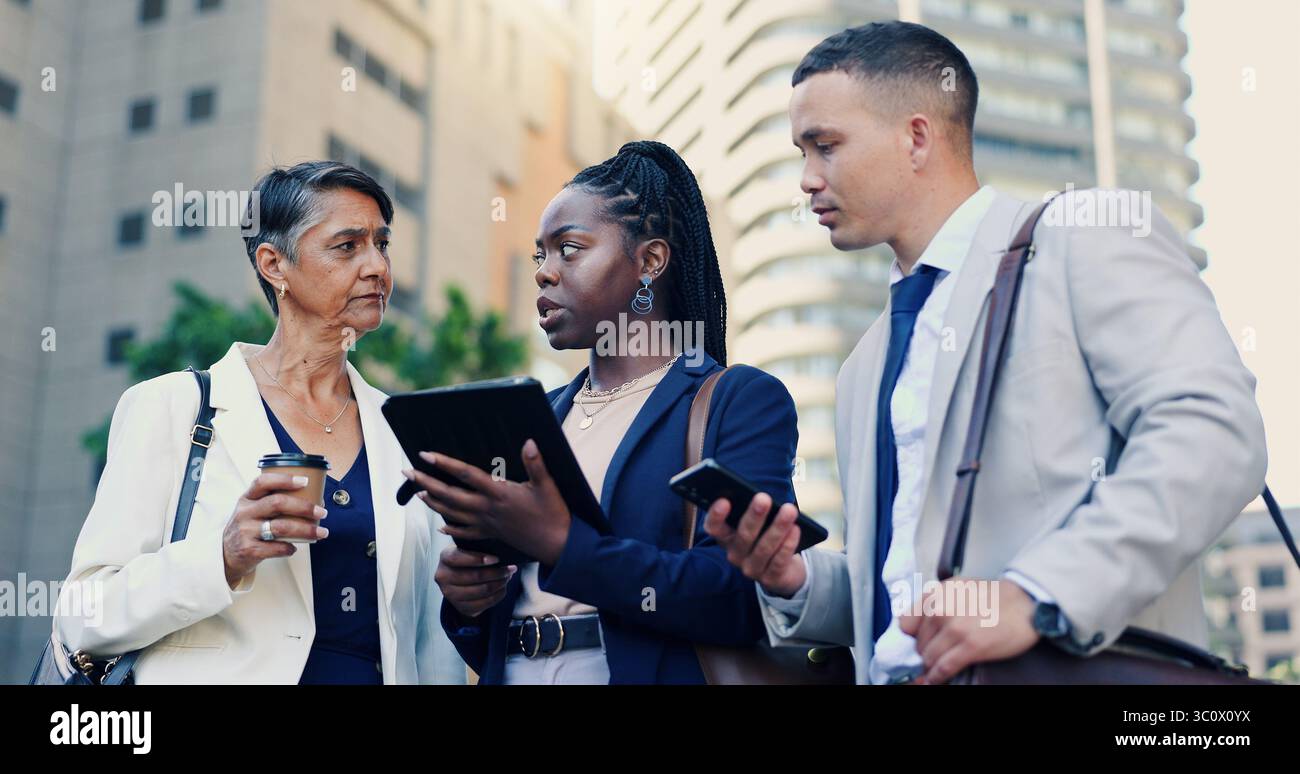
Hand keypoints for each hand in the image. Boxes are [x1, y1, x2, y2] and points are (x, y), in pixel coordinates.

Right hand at [223, 473, 328, 588]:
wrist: (224, 555)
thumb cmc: (247, 528)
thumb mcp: (252, 510)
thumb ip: (274, 503)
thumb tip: (315, 501)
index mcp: (247, 498)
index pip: (263, 482)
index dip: (284, 479)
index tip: (305, 481)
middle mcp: (245, 512)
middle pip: (278, 503)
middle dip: (304, 507)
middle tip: (322, 512)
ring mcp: (246, 531)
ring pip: (281, 527)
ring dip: (306, 529)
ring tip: (321, 532)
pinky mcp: (249, 550)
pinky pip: (276, 547)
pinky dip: (289, 548)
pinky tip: (294, 547)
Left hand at [403, 439, 571, 565]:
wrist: (556, 545)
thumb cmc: (553, 514)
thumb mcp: (547, 485)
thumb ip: (535, 463)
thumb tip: (528, 441)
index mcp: (498, 493)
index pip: (465, 474)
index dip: (444, 463)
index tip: (425, 454)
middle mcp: (487, 508)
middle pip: (449, 494)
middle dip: (426, 483)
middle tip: (407, 472)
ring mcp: (486, 523)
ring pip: (452, 513)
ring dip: (432, 502)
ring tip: (417, 492)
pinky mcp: (490, 534)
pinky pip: (464, 532)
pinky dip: (450, 528)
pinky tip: (441, 525)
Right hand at [435, 546, 516, 618]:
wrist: (459, 577)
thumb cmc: (469, 558)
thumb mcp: (469, 548)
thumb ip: (480, 547)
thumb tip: (503, 552)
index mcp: (445, 557)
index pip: (459, 558)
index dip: (479, 559)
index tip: (497, 559)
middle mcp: (443, 577)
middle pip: (474, 576)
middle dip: (496, 573)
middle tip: (510, 569)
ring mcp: (450, 594)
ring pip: (481, 591)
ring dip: (499, 584)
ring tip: (508, 577)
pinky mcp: (460, 607)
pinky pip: (484, 603)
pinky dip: (497, 595)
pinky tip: (503, 588)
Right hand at [703, 492, 805, 597]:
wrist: (783, 571)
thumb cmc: (766, 537)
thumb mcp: (757, 526)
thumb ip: (755, 513)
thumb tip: (762, 497)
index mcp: (726, 538)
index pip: (713, 528)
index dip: (716, 516)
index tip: (724, 501)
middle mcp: (735, 555)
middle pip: (743, 535)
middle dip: (754, 516)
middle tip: (763, 498)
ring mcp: (751, 569)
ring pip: (764, 548)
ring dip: (777, 528)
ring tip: (789, 510)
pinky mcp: (770, 579)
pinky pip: (779, 561)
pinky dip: (788, 544)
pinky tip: (795, 529)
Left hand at [899, 577, 1039, 683]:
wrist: (1025, 603)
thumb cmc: (992, 597)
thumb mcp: (956, 589)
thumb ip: (935, 604)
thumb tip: (917, 628)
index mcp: (935, 594)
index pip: (905, 624)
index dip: (911, 637)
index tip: (917, 644)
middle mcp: (940, 609)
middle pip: (918, 643)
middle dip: (925, 652)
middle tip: (934, 656)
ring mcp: (955, 628)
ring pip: (928, 657)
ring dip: (931, 666)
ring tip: (935, 670)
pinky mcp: (971, 646)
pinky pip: (943, 668)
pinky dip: (937, 677)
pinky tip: (935, 679)